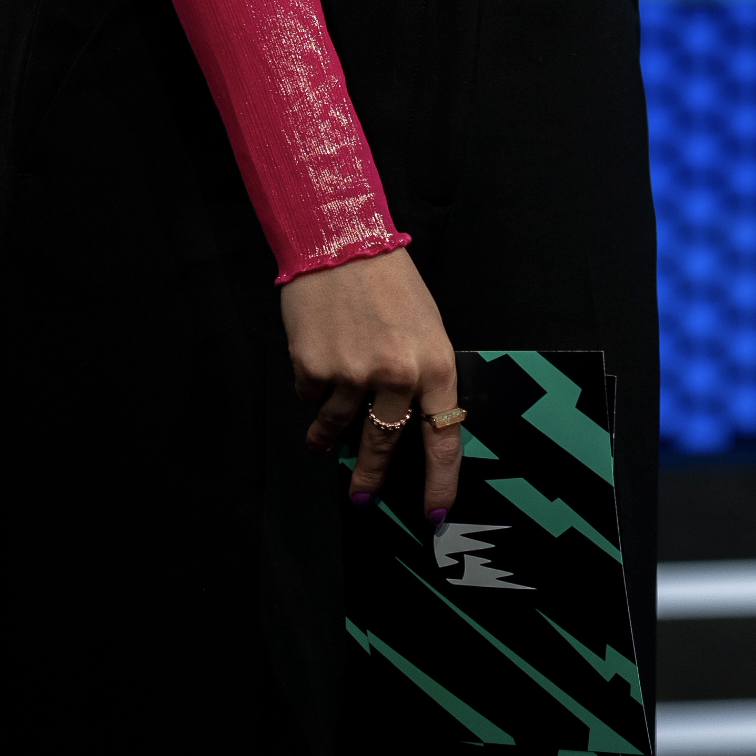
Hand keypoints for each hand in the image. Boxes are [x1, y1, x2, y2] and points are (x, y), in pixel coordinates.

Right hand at [279, 247, 461, 522]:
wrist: (339, 240)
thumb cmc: (389, 281)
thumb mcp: (424, 327)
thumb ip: (420, 376)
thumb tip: (408, 425)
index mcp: (434, 365)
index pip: (443, 440)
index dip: (440, 483)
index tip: (434, 515)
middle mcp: (396, 376)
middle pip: (385, 446)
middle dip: (371, 477)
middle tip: (362, 497)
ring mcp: (352, 375)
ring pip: (339, 426)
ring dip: (327, 436)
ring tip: (320, 441)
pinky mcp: (313, 368)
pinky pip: (312, 398)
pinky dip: (313, 392)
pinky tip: (315, 366)